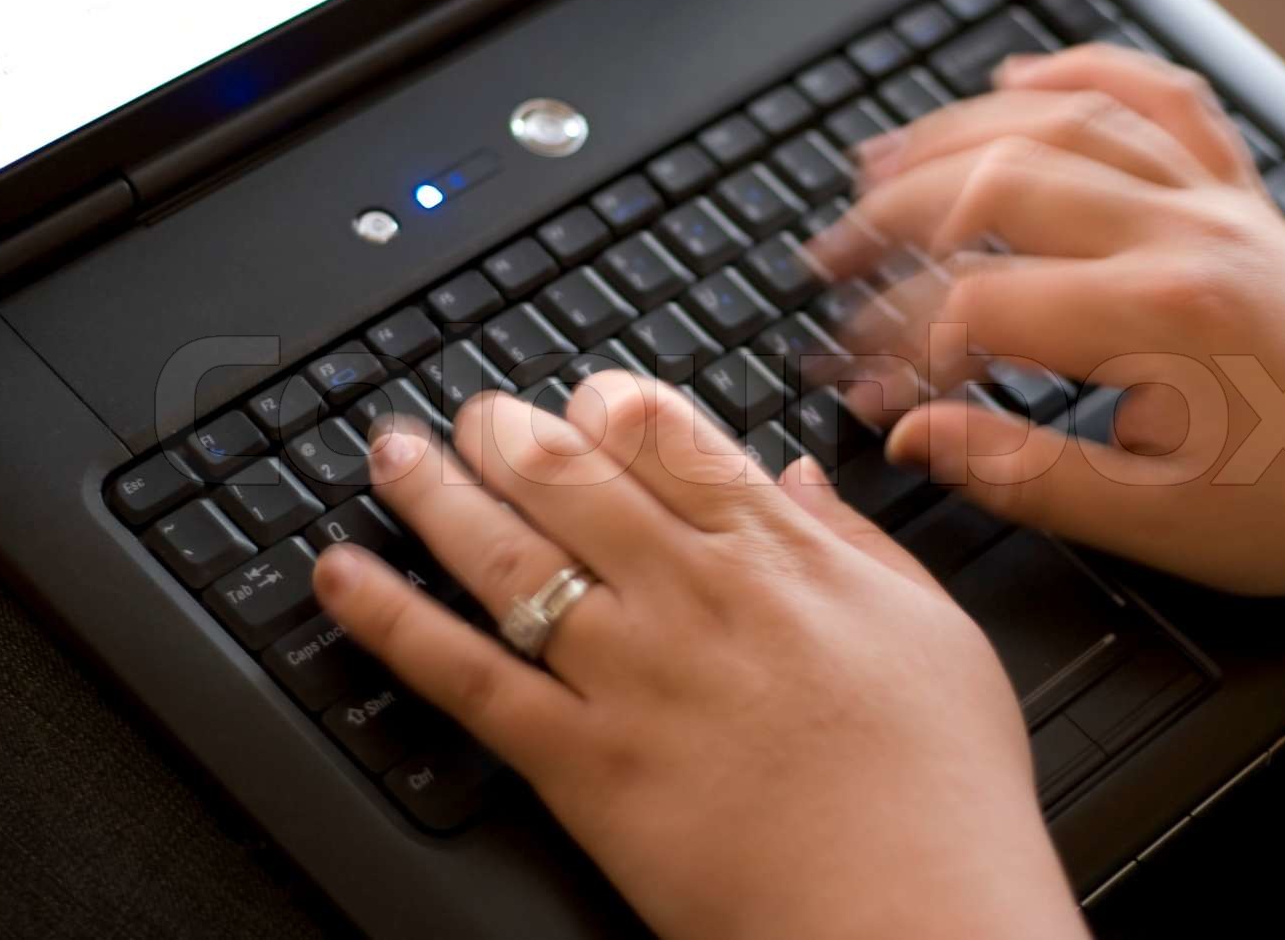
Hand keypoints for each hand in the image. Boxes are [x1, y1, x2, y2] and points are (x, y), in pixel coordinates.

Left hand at [312, 377, 1088, 939]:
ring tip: (393, 453)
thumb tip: (798, 478)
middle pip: (570, 476)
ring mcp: (630, 674)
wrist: (915, 916)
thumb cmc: (941, 786)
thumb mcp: (933, 630)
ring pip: (507, 553)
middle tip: (474, 413)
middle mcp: (693, 594)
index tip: (582, 397)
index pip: (669, 437)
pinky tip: (343, 575)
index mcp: (779, 556)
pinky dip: (392, 618)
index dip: (608, 404)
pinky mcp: (582, 762)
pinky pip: (466, 675)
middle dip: (509, 430)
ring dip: (435, 491)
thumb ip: (856, 541)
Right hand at [817, 44, 1284, 599]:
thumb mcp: (1153, 521)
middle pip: (994, 186)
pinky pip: (1155, 101)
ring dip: (955, 135)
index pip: (975, 306)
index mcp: (1153, 320)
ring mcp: (1210, 203)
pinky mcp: (1235, 197)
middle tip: (831, 259)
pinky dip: (1082, 75)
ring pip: (1061, 124)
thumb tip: (916, 435)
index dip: (897, 345)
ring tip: (879, 165)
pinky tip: (1023, 81)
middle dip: (891, 219)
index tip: (859, 383)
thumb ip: (1020, 473)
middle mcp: (1177, 237)